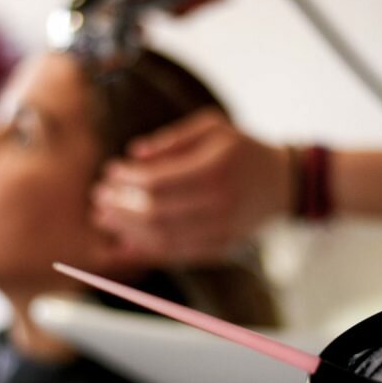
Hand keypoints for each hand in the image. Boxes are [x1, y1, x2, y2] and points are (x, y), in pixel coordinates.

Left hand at [92, 108, 290, 264]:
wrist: (284, 184)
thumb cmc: (243, 150)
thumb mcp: (213, 127)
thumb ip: (172, 139)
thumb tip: (134, 153)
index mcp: (214, 169)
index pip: (157, 182)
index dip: (127, 180)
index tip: (110, 172)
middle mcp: (218, 204)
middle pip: (155, 213)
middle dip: (120, 208)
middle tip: (98, 199)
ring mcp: (220, 230)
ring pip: (162, 238)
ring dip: (127, 231)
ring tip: (104, 219)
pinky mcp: (220, 248)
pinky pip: (177, 254)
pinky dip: (147, 250)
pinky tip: (125, 242)